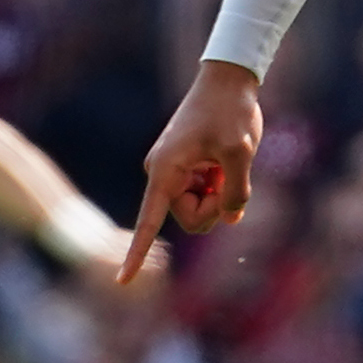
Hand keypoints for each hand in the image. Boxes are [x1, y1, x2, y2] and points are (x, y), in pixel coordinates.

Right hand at [124, 60, 264, 281]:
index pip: (148, 220)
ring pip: (201, 209)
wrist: (228, 81)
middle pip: (192, 220)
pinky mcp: (188, 170)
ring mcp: (175, 173)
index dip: (136, 253)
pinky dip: (222, 187)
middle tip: (231, 176)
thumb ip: (235, 192)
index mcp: (164, 171)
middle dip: (215, 208)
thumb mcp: (240, 152)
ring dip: (221, 195)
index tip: (122, 282)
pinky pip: (207, 195)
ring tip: (227, 162)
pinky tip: (226, 163)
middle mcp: (163, 175)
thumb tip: (230, 219)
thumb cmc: (230, 111)